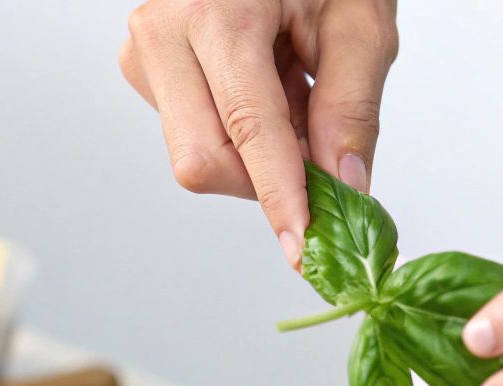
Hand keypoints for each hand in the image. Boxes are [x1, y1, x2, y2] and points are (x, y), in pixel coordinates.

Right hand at [120, 0, 398, 267]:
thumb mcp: (357, 20)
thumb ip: (352, 107)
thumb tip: (345, 185)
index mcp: (214, 11)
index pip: (246, 131)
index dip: (280, 196)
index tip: (302, 246)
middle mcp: (163, 32)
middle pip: (204, 160)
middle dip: (266, 178)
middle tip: (319, 151)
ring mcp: (145, 52)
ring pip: (198, 156)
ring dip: (257, 154)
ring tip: (293, 92)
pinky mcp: (146, 70)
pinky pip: (193, 136)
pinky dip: (241, 135)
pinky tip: (267, 89)